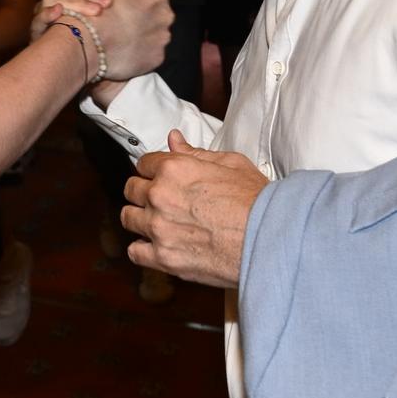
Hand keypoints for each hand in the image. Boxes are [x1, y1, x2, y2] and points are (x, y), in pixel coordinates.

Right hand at [32, 0, 113, 37]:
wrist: (100, 60)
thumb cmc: (106, 28)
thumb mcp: (115, 3)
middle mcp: (53, 1)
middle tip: (106, 3)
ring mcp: (44, 17)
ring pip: (51, 0)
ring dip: (73, 3)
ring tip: (95, 12)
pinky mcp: (40, 35)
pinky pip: (37, 22)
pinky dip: (47, 15)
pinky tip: (59, 12)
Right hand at [91, 0, 170, 81]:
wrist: (87, 41)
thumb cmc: (94, 9)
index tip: (122, 6)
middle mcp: (165, 14)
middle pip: (156, 15)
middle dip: (141, 19)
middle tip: (120, 23)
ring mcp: (162, 38)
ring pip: (154, 35)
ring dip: (141, 36)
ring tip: (119, 38)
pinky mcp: (156, 58)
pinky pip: (149, 54)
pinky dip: (138, 53)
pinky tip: (123, 51)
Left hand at [122, 132, 268, 288]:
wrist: (268, 239)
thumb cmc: (256, 200)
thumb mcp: (230, 163)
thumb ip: (195, 152)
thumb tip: (173, 139)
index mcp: (174, 169)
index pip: (143, 163)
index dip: (153, 170)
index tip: (161, 178)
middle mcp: (160, 196)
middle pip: (131, 189)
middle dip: (143, 192)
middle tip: (160, 200)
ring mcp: (158, 228)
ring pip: (127, 218)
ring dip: (140, 218)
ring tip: (158, 223)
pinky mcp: (163, 257)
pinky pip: (134, 251)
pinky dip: (143, 249)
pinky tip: (157, 246)